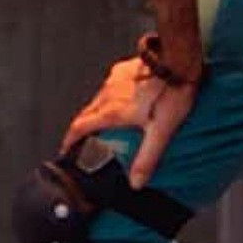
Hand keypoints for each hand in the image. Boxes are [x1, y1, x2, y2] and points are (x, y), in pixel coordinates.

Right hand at [61, 56, 199, 188]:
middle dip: (82, 128)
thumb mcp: (161, 131)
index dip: (70, 140)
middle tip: (84, 139)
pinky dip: (110, 96)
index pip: (80, 126)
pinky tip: (123, 98)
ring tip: (105, 122)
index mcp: (112, 111)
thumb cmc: (171, 93)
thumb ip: (147, 158)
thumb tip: (136, 182)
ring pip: (97, 99)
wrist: (177, 60)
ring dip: (96, 112)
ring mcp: (114, 79)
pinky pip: (109, 86)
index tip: (66, 148)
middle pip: (86, 113)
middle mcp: (108, 94)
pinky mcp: (123, 69)